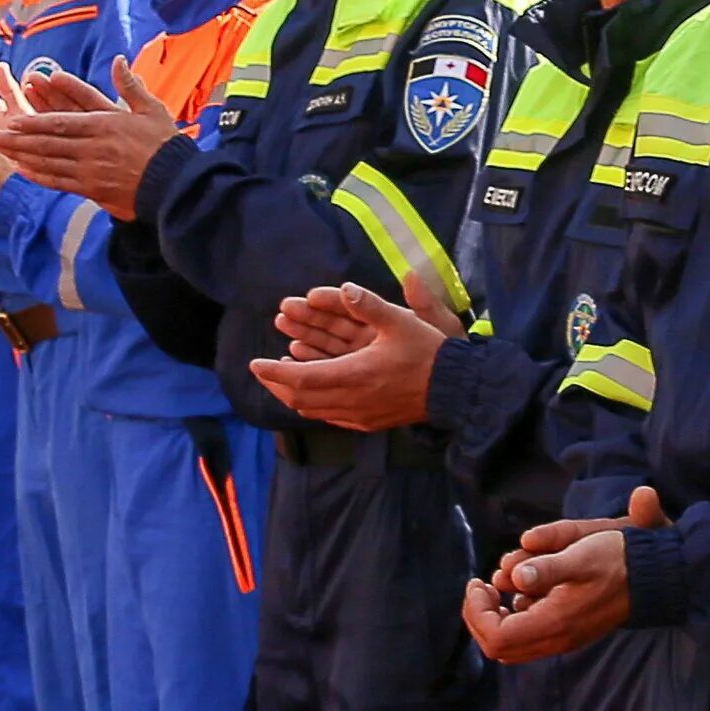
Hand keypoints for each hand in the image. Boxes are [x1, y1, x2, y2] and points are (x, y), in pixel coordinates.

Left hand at [0, 59, 177, 217]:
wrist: (177, 184)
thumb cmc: (166, 145)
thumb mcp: (151, 110)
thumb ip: (130, 86)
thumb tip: (119, 61)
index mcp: (106, 125)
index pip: (62, 121)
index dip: (35, 120)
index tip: (14, 118)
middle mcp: (94, 148)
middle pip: (48, 142)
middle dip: (18, 139)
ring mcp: (91, 171)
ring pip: (49, 162)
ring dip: (22, 156)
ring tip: (1, 151)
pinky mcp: (94, 189)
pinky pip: (60, 182)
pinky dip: (40, 176)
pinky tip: (24, 171)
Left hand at [248, 275, 463, 431]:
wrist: (454, 389)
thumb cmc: (428, 353)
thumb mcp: (401, 322)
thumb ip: (370, 305)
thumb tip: (345, 288)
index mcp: (355, 374)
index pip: (301, 378)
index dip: (274, 372)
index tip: (255, 362)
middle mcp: (352, 400)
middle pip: (299, 399)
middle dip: (275, 384)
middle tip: (261, 370)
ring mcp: (358, 415)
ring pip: (311, 411)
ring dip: (291, 396)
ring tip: (280, 379)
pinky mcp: (367, 422)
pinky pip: (328, 417)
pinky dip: (311, 404)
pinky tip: (311, 392)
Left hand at [459, 486, 667, 662]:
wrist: (655, 579)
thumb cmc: (619, 561)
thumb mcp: (582, 554)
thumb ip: (547, 567)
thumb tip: (515, 577)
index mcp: (555, 622)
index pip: (496, 637)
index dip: (477, 612)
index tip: (478, 583)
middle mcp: (557, 639)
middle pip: (498, 648)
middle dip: (481, 617)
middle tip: (481, 587)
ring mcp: (563, 640)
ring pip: (512, 647)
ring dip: (496, 618)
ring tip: (497, 586)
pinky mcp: (569, 633)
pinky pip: (529, 638)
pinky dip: (514, 617)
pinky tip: (522, 590)